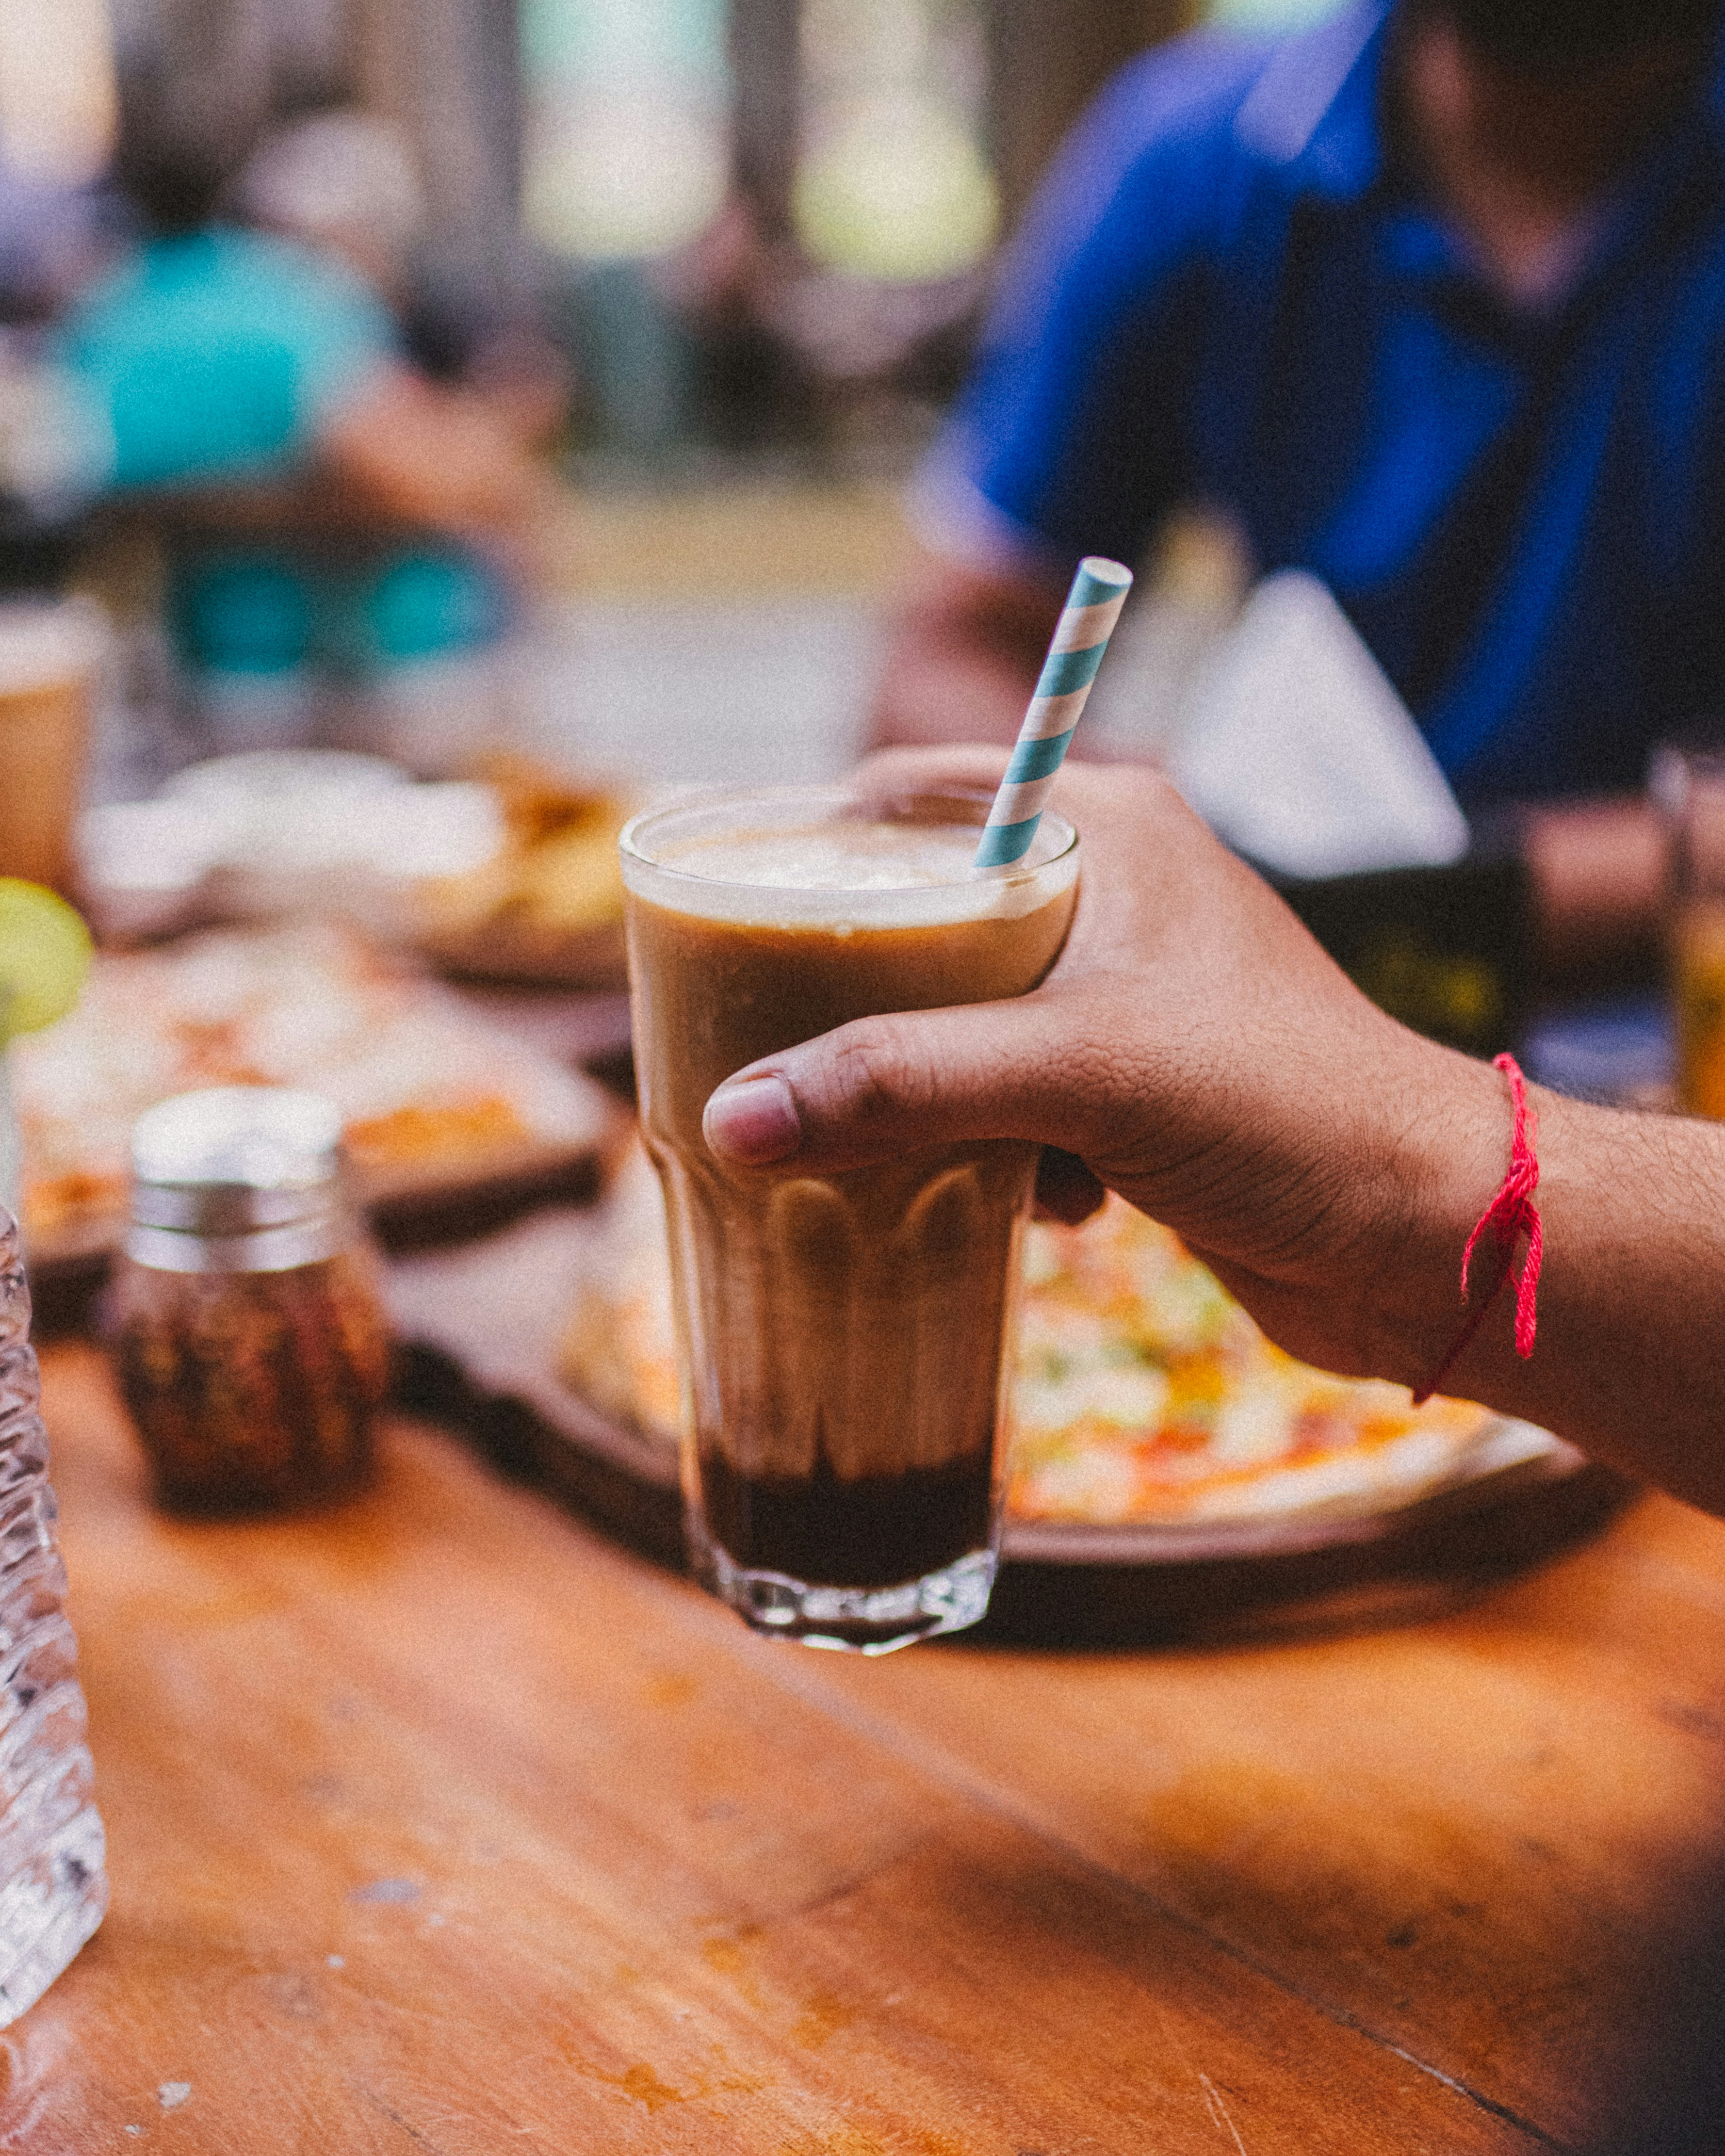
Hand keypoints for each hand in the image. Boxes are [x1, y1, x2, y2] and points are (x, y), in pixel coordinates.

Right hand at [702, 746, 1504, 1383]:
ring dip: (935, 1097)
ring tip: (922, 1153)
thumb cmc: (1281, 1109)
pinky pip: (1019, 1101)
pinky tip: (1045, 1207)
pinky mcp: (1143, 1088)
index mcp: (1109, 829)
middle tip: (778, 1051)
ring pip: (967, 1023)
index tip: (730, 912)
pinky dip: (1006, 1154)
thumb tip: (732, 1118)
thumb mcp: (1076, 1074)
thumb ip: (900, 1083)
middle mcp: (1117, 894)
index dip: (822, 842)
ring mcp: (1131, 995)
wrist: (1428, 1234)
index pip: (920, 793)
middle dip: (862, 1001)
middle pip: (930, 919)